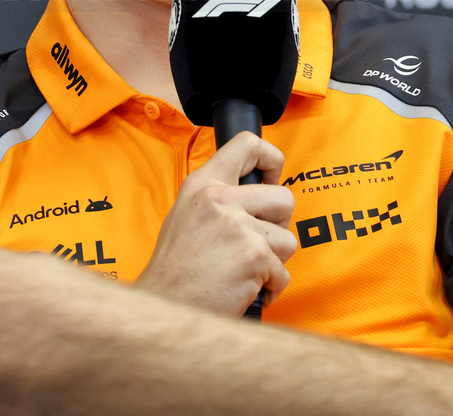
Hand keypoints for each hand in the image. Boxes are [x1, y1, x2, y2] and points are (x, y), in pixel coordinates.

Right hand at [135, 131, 296, 315]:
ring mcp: (239, 226)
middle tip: (254, 246)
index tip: (271, 179)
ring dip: (273, 262)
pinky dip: (269, 288)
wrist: (165, 308)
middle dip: (278, 227)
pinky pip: (282, 273)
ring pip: (288, 240)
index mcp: (203, 184)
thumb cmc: (175, 270)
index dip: (270, 159)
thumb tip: (256, 192)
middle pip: (284, 198)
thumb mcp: (186, 215)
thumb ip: (218, 199)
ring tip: (242, 272)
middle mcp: (221, 199)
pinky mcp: (254, 255)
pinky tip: (242, 290)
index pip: (247, 144)